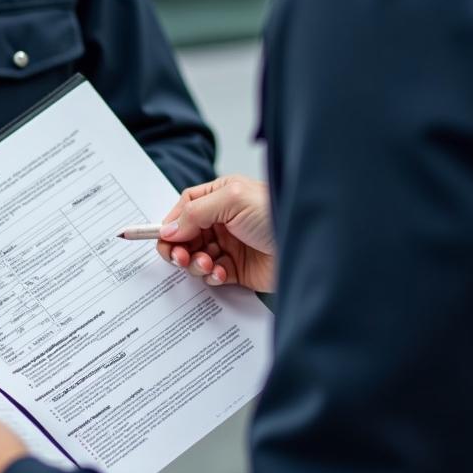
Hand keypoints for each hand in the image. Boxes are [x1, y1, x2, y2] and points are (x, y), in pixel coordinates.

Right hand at [156, 175, 275, 291]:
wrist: (311, 246)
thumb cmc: (276, 213)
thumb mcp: (231, 200)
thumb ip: (195, 212)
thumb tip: (169, 229)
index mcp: (219, 197)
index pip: (185, 208)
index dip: (171, 224)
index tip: (161, 238)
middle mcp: (222, 220)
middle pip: (186, 236)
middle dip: (179, 248)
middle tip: (180, 257)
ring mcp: (229, 245)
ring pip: (195, 257)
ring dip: (195, 263)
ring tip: (205, 264)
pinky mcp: (238, 269)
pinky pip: (212, 275)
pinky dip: (211, 276)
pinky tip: (220, 273)